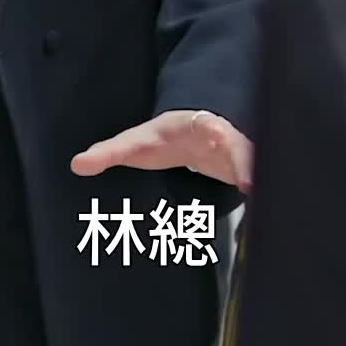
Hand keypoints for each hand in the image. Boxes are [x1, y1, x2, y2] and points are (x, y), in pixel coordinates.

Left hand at [72, 109, 251, 192]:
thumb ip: (109, 153)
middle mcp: (226, 139)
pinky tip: (268, 219)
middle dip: (246, 161)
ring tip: (264, 205)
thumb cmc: (164, 137)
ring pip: (258, 166)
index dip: (214, 132)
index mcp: (198, 127)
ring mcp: (242, 156)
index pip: (210, 126)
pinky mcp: (248, 173)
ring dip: (262, 183)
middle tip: (250, 182)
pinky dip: (265, 198)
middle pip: (242, 147)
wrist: (193, 131)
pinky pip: (262, 184)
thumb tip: (77, 164)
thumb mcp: (136, 143)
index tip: (215, 135)